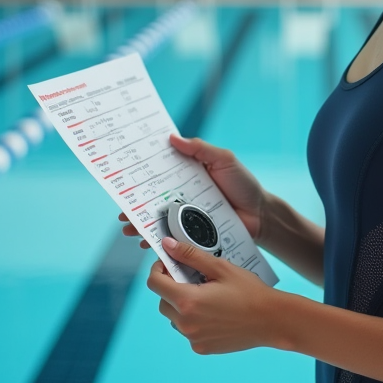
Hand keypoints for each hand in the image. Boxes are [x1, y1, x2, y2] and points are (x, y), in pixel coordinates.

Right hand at [118, 134, 267, 246]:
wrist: (261, 215)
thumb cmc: (244, 184)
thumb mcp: (224, 160)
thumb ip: (200, 149)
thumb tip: (172, 138)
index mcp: (187, 175)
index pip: (160, 172)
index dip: (142, 173)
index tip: (122, 174)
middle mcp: (183, 196)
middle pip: (153, 199)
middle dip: (134, 204)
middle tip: (120, 210)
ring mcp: (187, 216)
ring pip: (159, 220)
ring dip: (141, 224)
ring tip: (127, 229)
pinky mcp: (194, 234)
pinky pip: (173, 238)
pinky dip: (158, 241)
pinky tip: (146, 243)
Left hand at [148, 237, 282, 354]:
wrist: (271, 320)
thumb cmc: (249, 292)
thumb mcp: (220, 267)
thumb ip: (190, 256)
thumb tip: (168, 246)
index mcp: (188, 300)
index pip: (154, 283)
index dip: (158, 269)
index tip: (168, 263)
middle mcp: (186, 323)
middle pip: (162, 301)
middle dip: (171, 287)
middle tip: (192, 278)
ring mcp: (193, 338)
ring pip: (174, 317)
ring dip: (181, 304)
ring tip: (206, 295)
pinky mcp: (201, 348)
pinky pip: (187, 331)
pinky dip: (193, 320)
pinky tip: (213, 312)